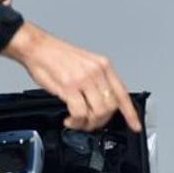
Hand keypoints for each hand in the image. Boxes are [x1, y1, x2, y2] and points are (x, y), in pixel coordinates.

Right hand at [1, 22, 142, 132]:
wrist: (38, 47)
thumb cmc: (58, 56)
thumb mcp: (86, 64)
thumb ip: (97, 81)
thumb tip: (102, 104)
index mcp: (103, 66)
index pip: (123, 93)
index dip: (130, 113)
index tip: (135, 125)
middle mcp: (97, 71)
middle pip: (111, 107)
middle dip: (100, 121)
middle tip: (89, 123)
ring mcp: (84, 79)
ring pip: (98, 112)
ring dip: (87, 123)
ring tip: (78, 121)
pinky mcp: (69, 86)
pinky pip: (80, 113)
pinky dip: (76, 121)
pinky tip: (70, 119)